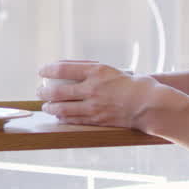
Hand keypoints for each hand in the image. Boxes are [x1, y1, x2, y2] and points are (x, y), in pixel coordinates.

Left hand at [36, 60, 162, 129]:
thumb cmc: (134, 84)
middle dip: (44, 92)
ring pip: (63, 108)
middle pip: (59, 91)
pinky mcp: (97, 120)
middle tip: (39, 91)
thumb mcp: (112, 70)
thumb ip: (92, 70)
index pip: (63, 68)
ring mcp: (94, 105)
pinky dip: (63, 118)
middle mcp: (93, 88)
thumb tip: (71, 70)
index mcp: (97, 71)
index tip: (41, 70)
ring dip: (50, 107)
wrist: (150, 104)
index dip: (48, 69)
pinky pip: (74, 119)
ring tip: (46, 106)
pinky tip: (58, 117)